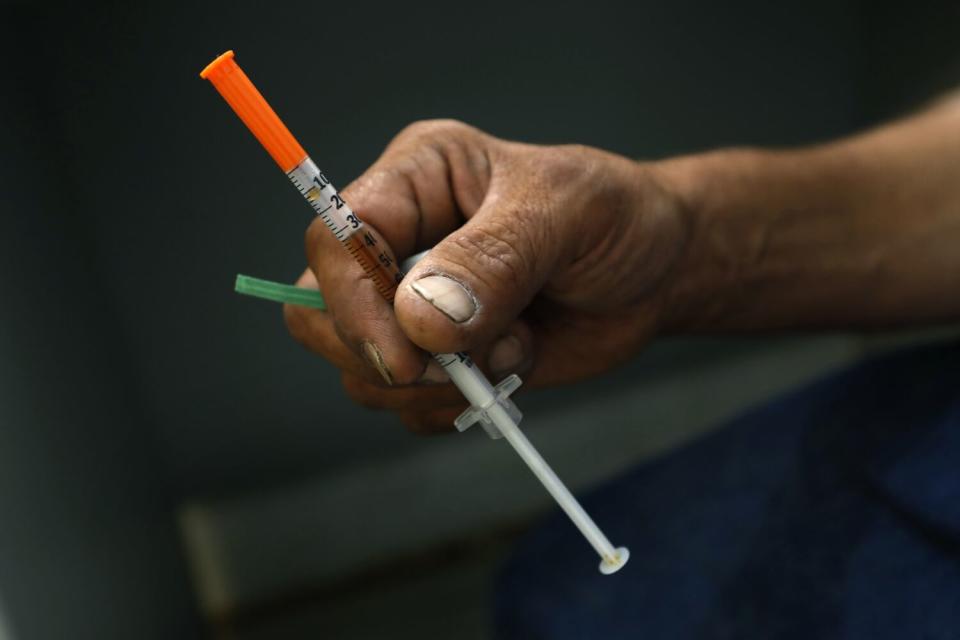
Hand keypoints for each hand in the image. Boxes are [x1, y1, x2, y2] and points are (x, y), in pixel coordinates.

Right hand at [285, 120, 688, 432]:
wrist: (655, 273)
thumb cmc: (614, 218)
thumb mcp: (568, 213)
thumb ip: (495, 259)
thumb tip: (420, 320)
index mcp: (415, 181)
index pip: (334, 238)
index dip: (351, 300)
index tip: (406, 357)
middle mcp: (398, 243)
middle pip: (322, 313)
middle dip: (389, 355)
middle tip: (467, 361)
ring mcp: (412, 308)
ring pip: (363, 372)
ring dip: (440, 384)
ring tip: (515, 347)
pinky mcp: (437, 359)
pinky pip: (408, 407)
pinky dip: (459, 406)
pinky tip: (514, 367)